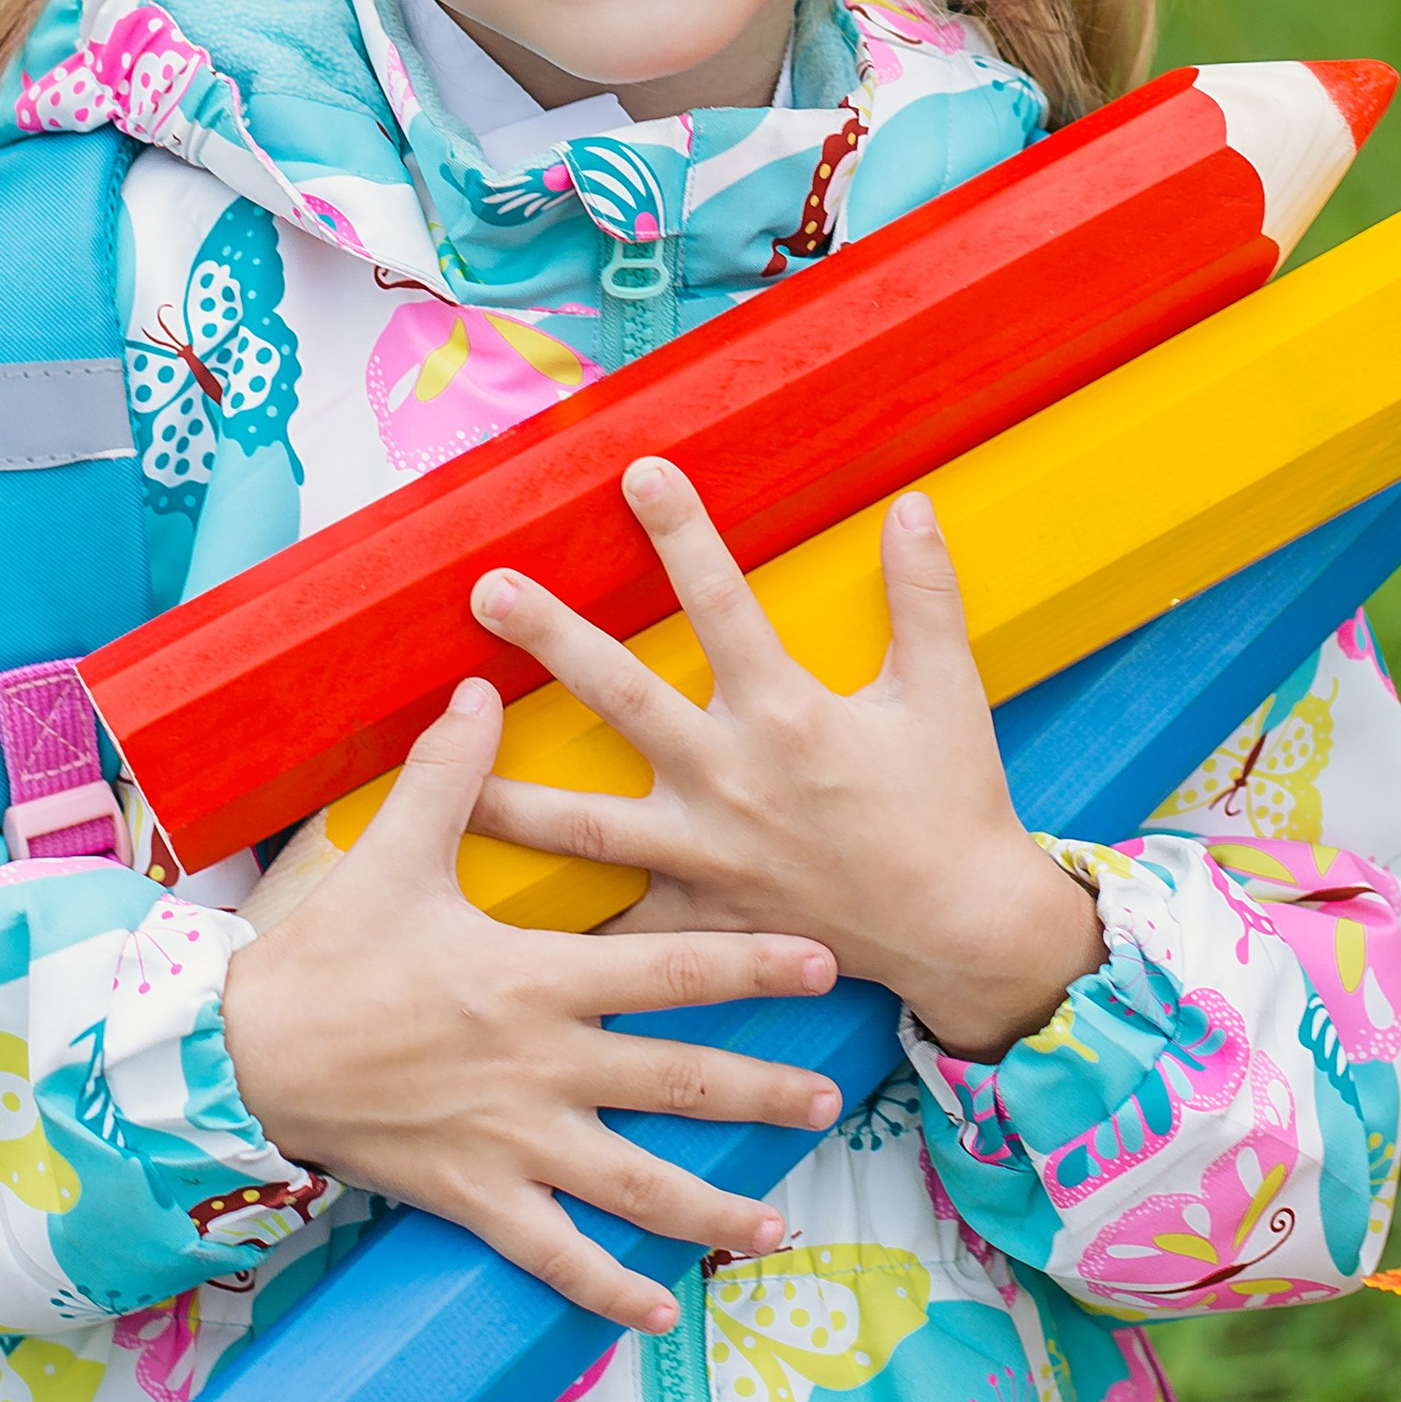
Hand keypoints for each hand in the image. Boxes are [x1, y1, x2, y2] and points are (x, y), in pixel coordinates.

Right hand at [220, 674, 844, 1332]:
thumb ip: (448, 773)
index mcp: (535, 978)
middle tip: (831, 1101)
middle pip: (677, 1083)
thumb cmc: (327, 955)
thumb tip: (481, 688)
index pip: (670, 967)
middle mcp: (542, 1066)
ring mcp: (514, 1142)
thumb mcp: (392, 854)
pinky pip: (556, 1256)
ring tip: (777, 1228)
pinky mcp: (476, 1199)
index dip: (751, 964)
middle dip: (762, 1093)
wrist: (247, 1058)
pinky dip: (612, 1289)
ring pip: (634, 1185)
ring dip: (711, 1210)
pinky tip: (663, 1310)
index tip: (825, 961)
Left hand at [464, 462, 1105, 1063]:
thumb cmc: (952, 804)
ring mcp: (704, 851)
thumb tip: (911, 502)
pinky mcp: (698, 914)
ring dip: (507, 795)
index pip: (722, 602)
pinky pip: (613, 921)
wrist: (959, 931)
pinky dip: (557, 920)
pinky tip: (485, 918)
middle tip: (487, 589)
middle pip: (622, 695)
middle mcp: (730, 778)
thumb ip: (924, 593)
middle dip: (551, 638)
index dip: (682, 532)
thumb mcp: (948, 691)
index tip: (639, 469)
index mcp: (788, 714)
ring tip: (440, 770)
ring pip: (583, 821)